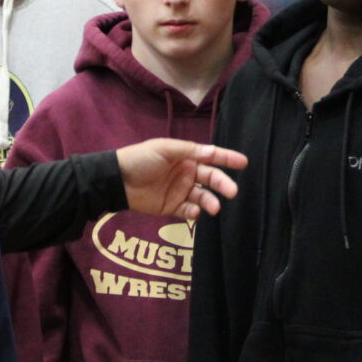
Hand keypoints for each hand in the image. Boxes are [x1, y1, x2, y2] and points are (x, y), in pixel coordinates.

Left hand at [115, 141, 247, 221]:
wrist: (117, 180)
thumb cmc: (141, 159)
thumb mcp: (164, 149)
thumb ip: (189, 151)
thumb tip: (213, 152)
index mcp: (185, 157)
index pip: (211, 157)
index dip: (227, 159)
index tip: (244, 163)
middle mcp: (186, 174)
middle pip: (210, 179)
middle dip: (223, 184)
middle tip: (232, 192)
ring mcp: (180, 191)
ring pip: (202, 197)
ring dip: (210, 201)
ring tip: (214, 208)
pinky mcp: (171, 208)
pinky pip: (187, 212)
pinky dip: (194, 213)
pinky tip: (195, 213)